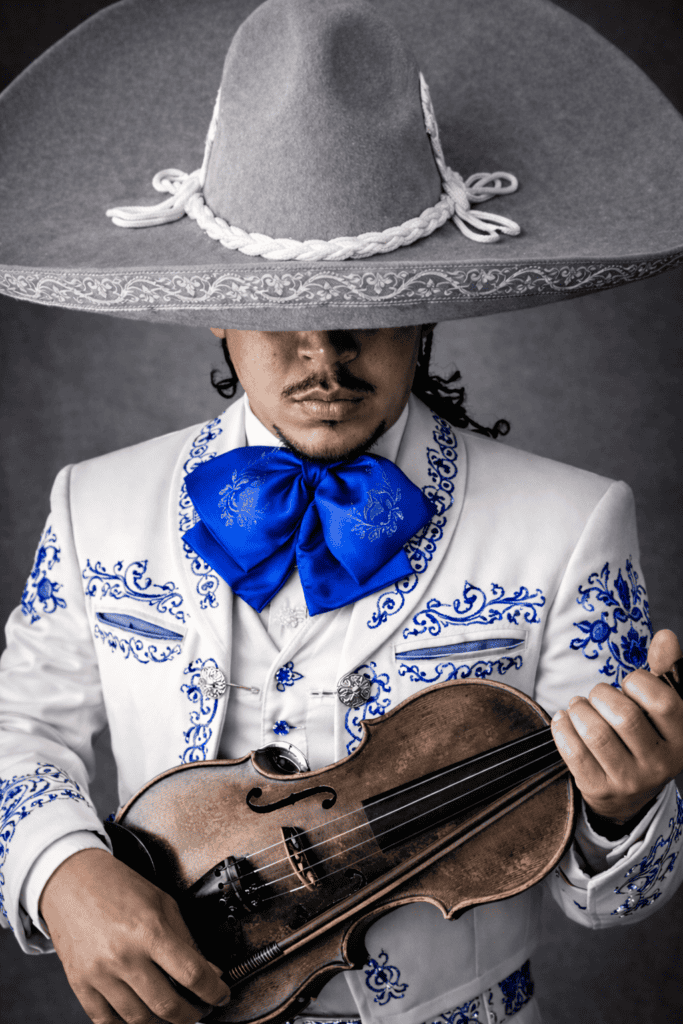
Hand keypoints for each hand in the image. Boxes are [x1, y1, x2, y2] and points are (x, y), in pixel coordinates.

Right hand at [39, 848, 230, 1023]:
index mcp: (149, 930)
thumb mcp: (163, 903)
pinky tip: (141, 1013)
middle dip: (192, 1014)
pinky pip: (107, 1022)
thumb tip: (211, 971)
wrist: (72, 881)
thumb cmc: (119, 887)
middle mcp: (124, 955)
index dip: (214, 991)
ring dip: (162, 1021)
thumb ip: (187, 940)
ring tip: (172, 1009)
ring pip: (139, 1019)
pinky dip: (128, 1023)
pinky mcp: (80, 985)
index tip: (221, 995)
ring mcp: (100, 974)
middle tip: (200, 1008)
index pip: (192, 974)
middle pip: (167, 1005)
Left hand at [550, 629, 682, 825]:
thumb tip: (666, 636)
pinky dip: (562, 728)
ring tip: (578, 706)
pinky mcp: (599, 788)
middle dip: (601, 695)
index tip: (628, 684)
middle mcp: (660, 764)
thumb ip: (664, 670)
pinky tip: (565, 720)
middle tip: (597, 695)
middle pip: (625, 717)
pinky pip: (573, 752)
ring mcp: (630, 780)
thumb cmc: (644, 735)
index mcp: (682, 739)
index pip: (663, 701)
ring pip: (596, 734)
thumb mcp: (660, 706)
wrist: (627, 793)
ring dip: (579, 710)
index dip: (638, 682)